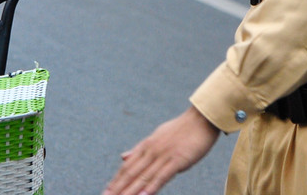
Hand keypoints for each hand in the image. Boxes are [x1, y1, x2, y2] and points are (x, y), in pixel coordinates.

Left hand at [102, 107, 219, 194]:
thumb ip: (139, 150)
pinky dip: (152, 187)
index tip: (106, 191)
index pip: (127, 167)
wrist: (200, 119)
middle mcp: (151, 151)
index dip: (115, 180)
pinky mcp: (177, 160)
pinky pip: (162, 176)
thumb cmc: (180, 130)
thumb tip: (123, 157)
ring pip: (143, 177)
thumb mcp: (156, 138)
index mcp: (146, 146)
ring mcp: (163, 155)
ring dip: (130, 191)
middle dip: (117, 188)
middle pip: (131, 173)